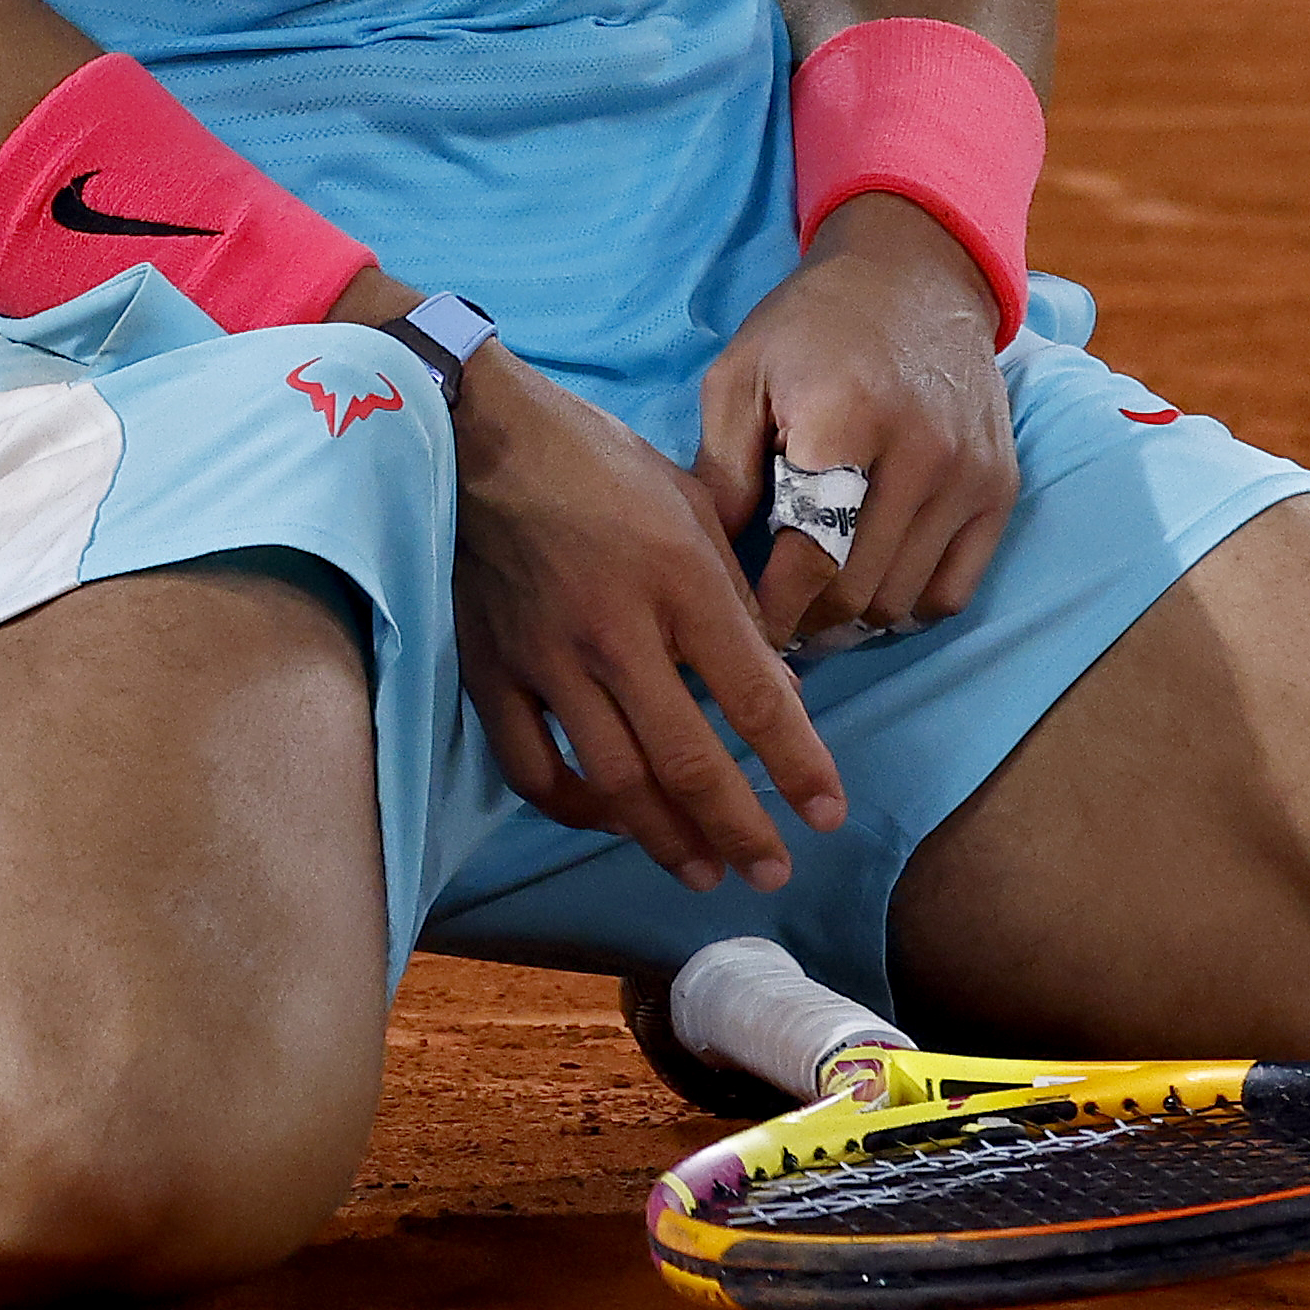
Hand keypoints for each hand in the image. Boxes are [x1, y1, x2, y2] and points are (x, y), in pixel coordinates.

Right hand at [448, 347, 849, 889]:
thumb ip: (738, 603)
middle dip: (738, 827)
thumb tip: (780, 690)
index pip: (753, 696)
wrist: (481, 437)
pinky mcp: (492, 673)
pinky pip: (533, 769)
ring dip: (666, 838)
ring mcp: (548, 660)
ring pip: (614, 780)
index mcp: (678, 581)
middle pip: (686, 759)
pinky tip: (611, 819)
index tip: (827, 814)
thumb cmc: (601, 463)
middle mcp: (616, 632)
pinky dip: (576, 808)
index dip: (798, 764)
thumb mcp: (695, 510)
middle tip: (771, 873)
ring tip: (704, 870)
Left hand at [694, 195, 1016, 649]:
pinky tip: (871, 585)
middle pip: (857, 591)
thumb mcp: (740, 376)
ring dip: (854, 620)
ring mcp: (970, 474)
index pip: (809, 557)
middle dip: (806, 623)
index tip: (743, 627)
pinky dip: (910, 605)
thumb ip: (720, 472)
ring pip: (903, 600)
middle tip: (773, 626)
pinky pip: (954, 590)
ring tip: (816, 606)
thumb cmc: (811, 326)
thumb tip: (713, 568)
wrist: (916, 276)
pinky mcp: (1001, 487)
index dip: (770, 611)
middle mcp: (922, 452)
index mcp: (845, 419)